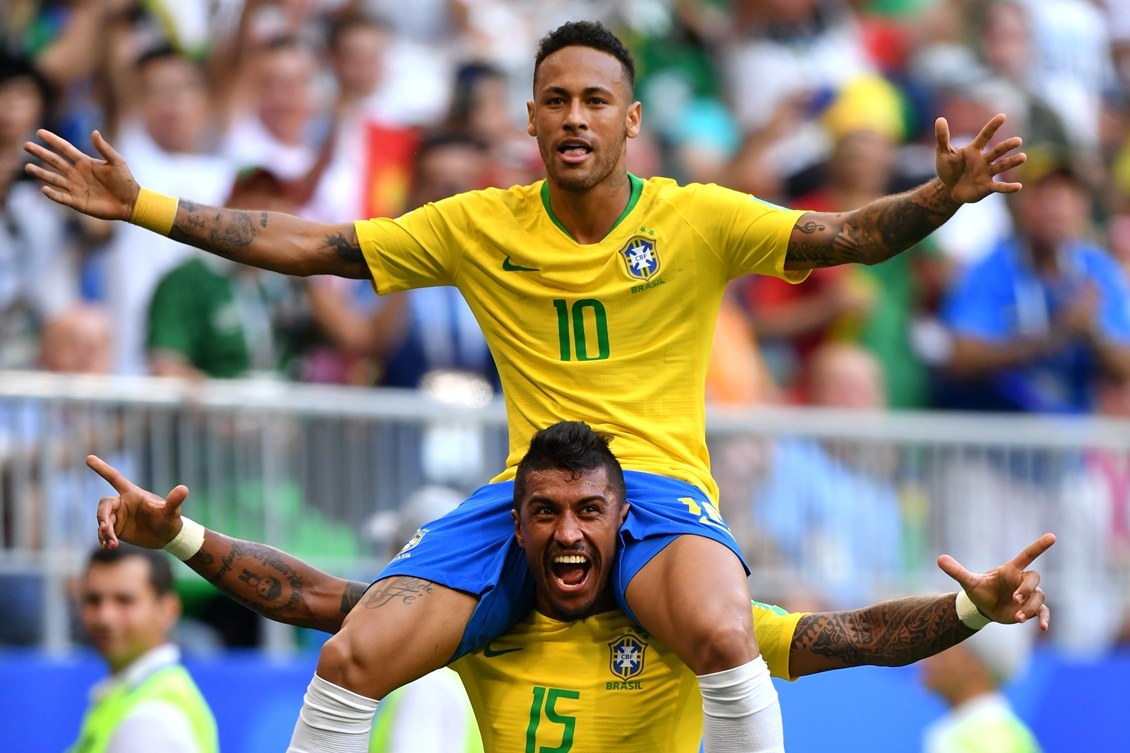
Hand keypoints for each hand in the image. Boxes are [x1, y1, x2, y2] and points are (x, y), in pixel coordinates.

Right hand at [23, 130, 139, 220]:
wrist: (130, 202)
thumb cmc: (125, 181)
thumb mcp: (117, 162)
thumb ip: (104, 148)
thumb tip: (94, 132)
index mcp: (84, 162)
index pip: (64, 149)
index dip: (53, 140)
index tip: (40, 132)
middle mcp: (76, 174)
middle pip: (54, 161)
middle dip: (40, 153)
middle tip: (26, 145)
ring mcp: (75, 188)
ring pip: (53, 179)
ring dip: (41, 173)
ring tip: (28, 167)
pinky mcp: (77, 202)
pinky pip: (61, 197)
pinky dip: (52, 194)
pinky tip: (44, 188)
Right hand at [87, 455, 189, 549]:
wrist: (168, 536)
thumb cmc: (170, 520)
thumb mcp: (171, 512)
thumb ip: (174, 501)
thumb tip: (184, 489)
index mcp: (133, 494)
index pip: (114, 478)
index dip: (102, 468)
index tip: (88, 458)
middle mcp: (122, 504)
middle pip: (104, 505)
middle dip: (102, 516)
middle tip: (106, 529)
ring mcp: (118, 517)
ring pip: (102, 521)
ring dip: (104, 532)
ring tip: (112, 544)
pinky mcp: (117, 530)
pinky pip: (104, 533)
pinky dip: (104, 539)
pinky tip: (110, 546)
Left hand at [935, 113, 1025, 203]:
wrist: (949, 189)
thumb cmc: (948, 169)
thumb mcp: (943, 153)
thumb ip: (942, 137)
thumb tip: (939, 119)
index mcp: (974, 150)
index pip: (984, 136)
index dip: (992, 126)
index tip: (1002, 116)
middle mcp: (983, 160)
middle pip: (997, 151)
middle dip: (1007, 146)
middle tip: (1018, 141)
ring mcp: (987, 173)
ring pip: (1002, 166)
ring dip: (1012, 162)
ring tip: (1023, 157)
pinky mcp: (987, 187)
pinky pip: (999, 187)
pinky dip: (1008, 187)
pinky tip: (1018, 187)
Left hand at [937, 532, 1054, 630]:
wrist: (982, 608)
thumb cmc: (979, 590)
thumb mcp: (968, 582)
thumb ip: (956, 570)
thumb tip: (939, 559)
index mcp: (1010, 570)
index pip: (1027, 555)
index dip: (1039, 546)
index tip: (1052, 536)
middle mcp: (1021, 580)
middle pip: (1035, 578)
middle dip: (1027, 588)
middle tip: (1015, 598)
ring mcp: (1028, 595)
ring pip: (1039, 597)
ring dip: (1030, 608)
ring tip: (1018, 618)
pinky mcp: (1030, 609)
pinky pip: (1044, 611)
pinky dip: (1045, 618)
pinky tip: (1043, 627)